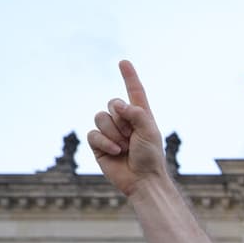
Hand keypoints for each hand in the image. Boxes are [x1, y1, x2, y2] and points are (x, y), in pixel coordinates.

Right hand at [88, 60, 167, 197]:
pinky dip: (105, 142)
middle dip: (121, 119)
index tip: (123, 62)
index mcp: (140, 116)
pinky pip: (93, 133)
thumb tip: (117, 105)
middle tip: (132, 137)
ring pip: (100, 117)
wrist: (142, 180)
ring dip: (113, 132)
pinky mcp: (98, 145)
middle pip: (111, 103)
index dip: (129, 77)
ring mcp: (110, 132)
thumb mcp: (149, 131)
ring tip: (125, 147)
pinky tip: (116, 152)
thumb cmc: (150, 157)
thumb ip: (136, 113)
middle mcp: (124, 121)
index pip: (134, 92)